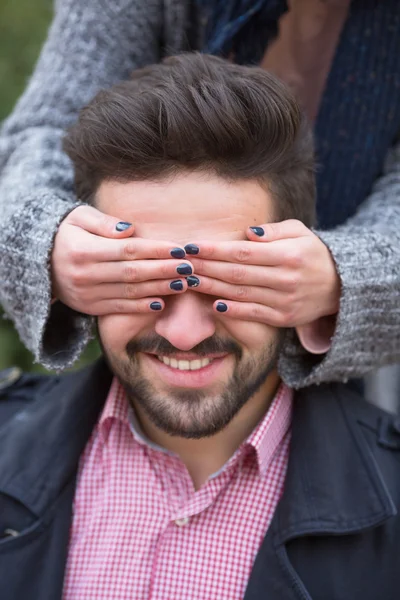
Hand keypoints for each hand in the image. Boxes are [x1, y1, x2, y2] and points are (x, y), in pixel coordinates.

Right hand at [51, 205, 192, 314]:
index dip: (156, 251)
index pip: (128, 251)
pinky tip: (162, 302)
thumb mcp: (78, 218)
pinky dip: (142, 306)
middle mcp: (84, 275)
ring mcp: (87, 294)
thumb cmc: (66, 233)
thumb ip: (104, 223)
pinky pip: (120, 308)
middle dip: (164, 270)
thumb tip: (131, 229)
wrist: (39, 263)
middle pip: (133, 273)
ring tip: (184, 284)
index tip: (180, 249)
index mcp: (83, 250)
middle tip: (190, 268)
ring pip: (130, 292)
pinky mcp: (90, 308)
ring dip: (159, 289)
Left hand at [187, 220, 340, 326]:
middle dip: (206, 267)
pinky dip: (231, 309)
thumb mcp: (300, 232)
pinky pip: (252, 313)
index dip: (215, 250)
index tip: (192, 246)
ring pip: (240, 293)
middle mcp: (285, 278)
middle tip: (182, 263)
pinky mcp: (283, 318)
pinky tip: (213, 302)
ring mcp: (284, 300)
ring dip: (211, 287)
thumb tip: (247, 234)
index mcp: (288, 254)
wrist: (340, 286)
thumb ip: (273, 231)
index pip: (243, 252)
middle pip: (237, 273)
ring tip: (189, 280)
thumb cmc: (313, 253)